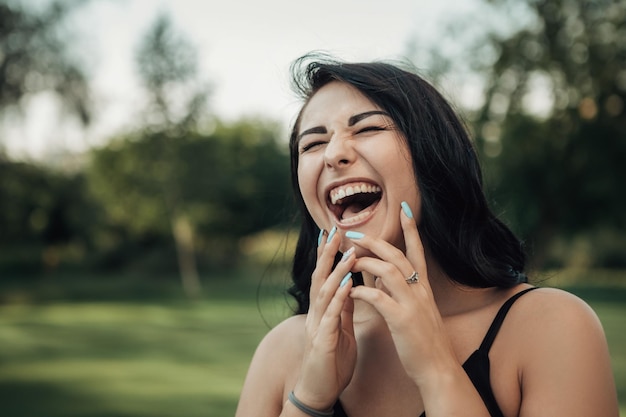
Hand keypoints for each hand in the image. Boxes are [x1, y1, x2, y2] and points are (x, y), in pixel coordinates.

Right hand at [293, 227, 357, 410]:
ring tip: (347, 252)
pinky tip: (346, 285)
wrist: (319, 392)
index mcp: (322, 311)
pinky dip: (338, 299)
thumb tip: (350, 287)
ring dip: (336, 271)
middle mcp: (316, 314)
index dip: (328, 254)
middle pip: (319, 278)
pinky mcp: (322, 341)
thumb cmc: (331, 363)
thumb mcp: (340, 330)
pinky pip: (330, 316)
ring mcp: (317, 327)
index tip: (334, 232)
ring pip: (324, 292)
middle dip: (327, 253)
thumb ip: (343, 309)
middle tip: (334, 229)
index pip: (324, 277)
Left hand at [348, 203, 456, 385]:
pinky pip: (379, 298)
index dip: (411, 229)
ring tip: (348, 259)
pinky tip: (350, 290)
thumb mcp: (414, 311)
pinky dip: (363, 291)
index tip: (404, 209)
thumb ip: (399, 291)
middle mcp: (420, 291)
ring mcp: (412, 305)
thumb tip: (381, 276)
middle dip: (376, 241)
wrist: (438, 369)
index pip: (417, 251)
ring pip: (389, 271)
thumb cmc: (424, 342)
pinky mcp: (402, 321)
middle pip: (398, 256)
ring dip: (366, 262)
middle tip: (355, 233)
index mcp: (423, 288)